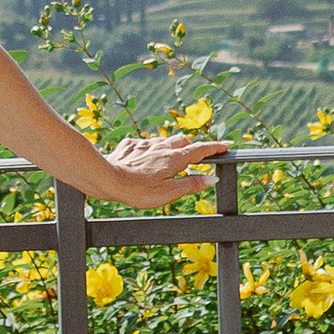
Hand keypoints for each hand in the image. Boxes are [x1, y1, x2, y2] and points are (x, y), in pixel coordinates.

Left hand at [98, 135, 229, 209]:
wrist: (106, 178)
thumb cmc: (138, 190)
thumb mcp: (169, 192)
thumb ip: (191, 184)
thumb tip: (211, 179)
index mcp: (174, 158)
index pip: (200, 150)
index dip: (215, 147)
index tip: (226, 145)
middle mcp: (161, 147)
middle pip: (183, 141)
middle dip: (192, 146)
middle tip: (197, 156)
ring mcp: (144, 144)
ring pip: (164, 140)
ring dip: (172, 146)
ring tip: (172, 158)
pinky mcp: (129, 146)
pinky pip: (144, 144)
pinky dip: (150, 149)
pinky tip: (145, 158)